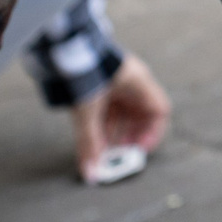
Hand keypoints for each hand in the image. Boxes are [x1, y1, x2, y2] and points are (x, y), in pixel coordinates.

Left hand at [75, 55, 171, 181]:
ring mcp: (116, 84)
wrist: (62, 48)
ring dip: (114, 135)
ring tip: (101, 152)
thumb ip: (90, 143)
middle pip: (141, 116)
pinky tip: (93, 141)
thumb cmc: (82, 73)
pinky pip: (109, 110)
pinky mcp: (100, 86)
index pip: (159, 110)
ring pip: (123, 115)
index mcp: (138, 83)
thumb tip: (92, 173)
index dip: (153, 133)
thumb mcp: (87, 111)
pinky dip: (103, 127)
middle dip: (130, 138)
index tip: (137, 151)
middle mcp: (131, 83)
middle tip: (117, 156)